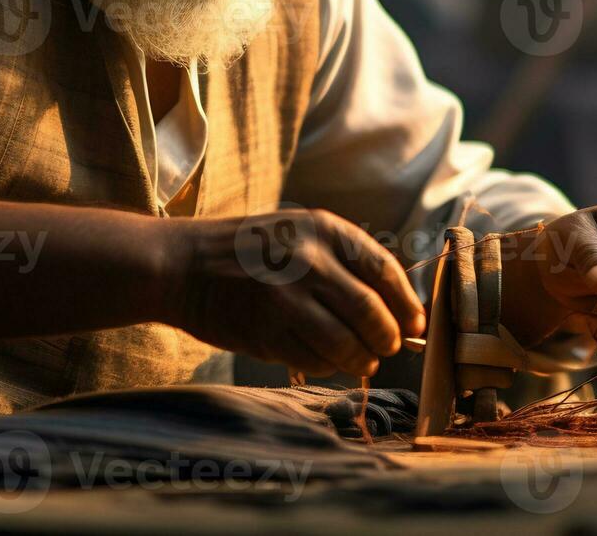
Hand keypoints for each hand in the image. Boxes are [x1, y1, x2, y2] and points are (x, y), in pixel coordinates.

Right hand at [169, 209, 425, 378]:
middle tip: (387, 348)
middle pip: (372, 313)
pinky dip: (328, 367)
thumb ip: (344, 263)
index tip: (415, 324)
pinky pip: (314, 360)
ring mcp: (286, 297)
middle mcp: (309, 260)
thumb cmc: (248, 251)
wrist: (181, 264)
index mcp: (324, 229)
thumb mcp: (299, 234)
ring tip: (361, 361)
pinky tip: (325, 361)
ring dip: (361, 360)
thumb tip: (398, 308)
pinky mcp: (266, 330)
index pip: (384, 271)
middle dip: (388, 339)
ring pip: (347, 344)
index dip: (406, 304)